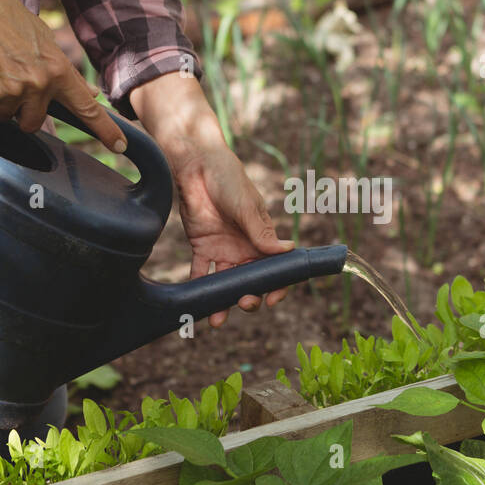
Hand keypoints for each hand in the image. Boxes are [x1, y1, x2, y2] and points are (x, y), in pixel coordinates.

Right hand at [0, 0, 125, 150]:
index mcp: (60, 71)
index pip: (87, 108)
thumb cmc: (11, 23)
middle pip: (33, 124)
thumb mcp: (47, 43)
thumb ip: (67, 74)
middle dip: (21, 113)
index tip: (120, 145)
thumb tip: (92, 93)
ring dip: (0, 102)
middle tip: (12, 86)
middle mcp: (41, 82)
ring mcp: (16, 88)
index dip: (105, 129)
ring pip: (7, 117)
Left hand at [132, 74, 292, 326]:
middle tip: (244, 302)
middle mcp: (245, 248)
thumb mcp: (247, 206)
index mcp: (263, 238)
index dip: (277, 286)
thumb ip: (262, 232)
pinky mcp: (202, 247)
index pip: (275, 268)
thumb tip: (287, 251)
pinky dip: (199, 289)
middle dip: (250, 297)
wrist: (197, 165)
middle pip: (251, 281)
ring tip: (218, 319)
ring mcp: (224, 250)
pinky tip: (197, 303)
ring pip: (227, 283)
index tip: (273, 299)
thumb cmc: (229, 179)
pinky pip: (201, 273)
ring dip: (224, 302)